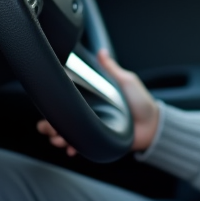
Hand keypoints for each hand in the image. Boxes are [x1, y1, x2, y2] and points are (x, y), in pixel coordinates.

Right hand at [37, 49, 159, 154]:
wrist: (152, 125)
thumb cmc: (141, 102)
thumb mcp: (126, 81)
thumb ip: (111, 69)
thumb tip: (101, 52)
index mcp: (93, 99)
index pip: (69, 101)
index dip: (57, 104)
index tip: (48, 106)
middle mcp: (89, 115)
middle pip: (63, 119)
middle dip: (51, 124)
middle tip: (47, 125)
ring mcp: (92, 130)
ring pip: (68, 134)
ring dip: (58, 137)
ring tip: (57, 138)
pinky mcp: (98, 143)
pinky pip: (81, 147)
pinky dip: (73, 148)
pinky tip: (70, 149)